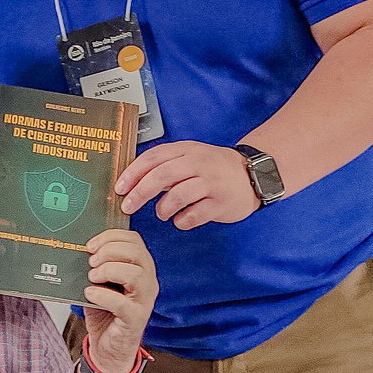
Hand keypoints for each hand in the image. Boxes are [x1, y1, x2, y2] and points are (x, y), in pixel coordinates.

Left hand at [78, 229, 158, 372]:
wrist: (108, 348)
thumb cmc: (106, 313)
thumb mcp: (100, 284)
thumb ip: (97, 267)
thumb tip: (82, 252)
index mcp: (141, 268)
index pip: (134, 240)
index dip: (111, 237)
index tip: (91, 244)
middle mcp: (148, 282)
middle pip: (137, 253)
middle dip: (110, 251)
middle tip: (91, 261)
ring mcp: (144, 301)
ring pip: (136, 275)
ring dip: (109, 270)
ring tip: (92, 277)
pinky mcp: (135, 320)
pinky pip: (123, 303)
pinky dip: (103, 295)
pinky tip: (90, 294)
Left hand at [114, 141, 259, 229]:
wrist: (253, 175)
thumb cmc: (214, 168)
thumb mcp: (190, 157)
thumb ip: (165, 165)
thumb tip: (132, 181)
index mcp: (186, 150)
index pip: (154, 157)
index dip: (133, 172)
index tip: (119, 188)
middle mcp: (198, 164)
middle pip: (162, 175)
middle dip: (140, 192)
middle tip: (128, 206)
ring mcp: (211, 183)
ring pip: (178, 195)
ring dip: (163, 209)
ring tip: (162, 213)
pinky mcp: (221, 202)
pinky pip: (195, 215)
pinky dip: (182, 221)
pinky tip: (181, 220)